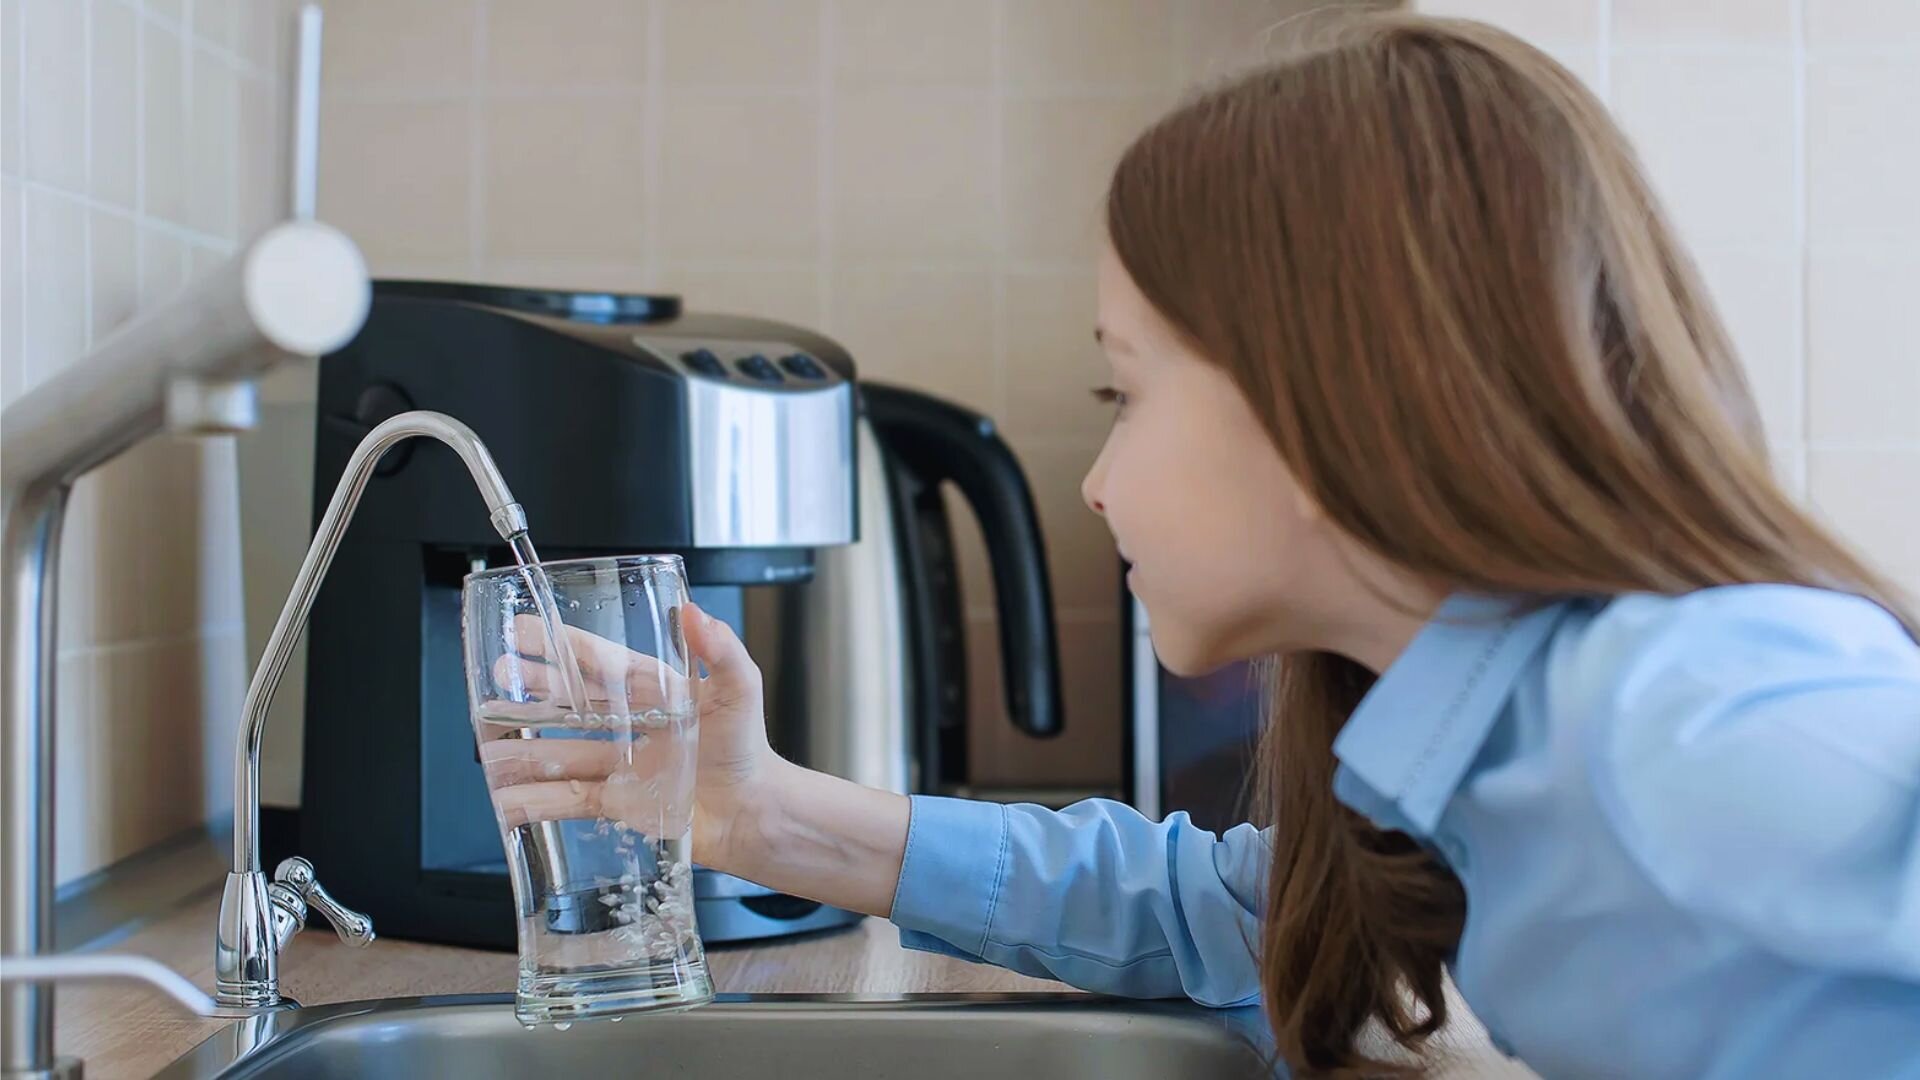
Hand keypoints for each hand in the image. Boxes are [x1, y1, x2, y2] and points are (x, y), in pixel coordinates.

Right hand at [476, 604, 785, 867]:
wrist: (755, 813)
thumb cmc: (749, 750)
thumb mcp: (741, 691)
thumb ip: (721, 651)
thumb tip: (695, 613)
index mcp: (655, 692)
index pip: (601, 663)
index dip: (563, 647)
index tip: (526, 630)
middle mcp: (632, 725)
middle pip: (572, 703)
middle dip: (534, 689)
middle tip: (496, 675)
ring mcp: (621, 764)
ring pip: (561, 752)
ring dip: (524, 748)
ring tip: (488, 744)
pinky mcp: (619, 802)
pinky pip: (569, 799)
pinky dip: (536, 801)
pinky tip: (507, 800)